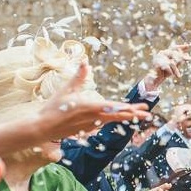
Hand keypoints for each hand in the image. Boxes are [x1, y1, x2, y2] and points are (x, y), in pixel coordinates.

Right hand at [34, 61, 150, 139]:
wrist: (42, 128)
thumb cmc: (53, 108)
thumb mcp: (67, 90)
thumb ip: (78, 77)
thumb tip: (85, 61)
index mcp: (90, 107)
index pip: (113, 108)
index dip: (128, 108)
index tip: (139, 108)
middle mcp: (94, 118)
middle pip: (118, 116)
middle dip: (133, 115)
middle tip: (148, 114)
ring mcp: (92, 125)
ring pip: (112, 120)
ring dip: (126, 117)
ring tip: (138, 115)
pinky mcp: (88, 129)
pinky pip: (103, 122)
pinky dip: (113, 120)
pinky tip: (119, 117)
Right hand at [144, 45, 190, 90]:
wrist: (156, 78)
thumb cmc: (165, 72)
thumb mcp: (174, 66)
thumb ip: (179, 60)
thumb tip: (187, 54)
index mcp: (166, 52)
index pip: (174, 48)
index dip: (181, 47)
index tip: (189, 46)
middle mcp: (162, 53)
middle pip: (175, 54)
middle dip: (183, 57)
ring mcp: (159, 58)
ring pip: (172, 63)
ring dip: (176, 70)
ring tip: (178, 76)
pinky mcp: (158, 64)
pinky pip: (168, 68)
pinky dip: (170, 72)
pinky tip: (170, 75)